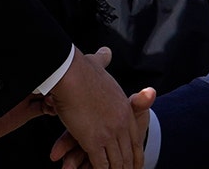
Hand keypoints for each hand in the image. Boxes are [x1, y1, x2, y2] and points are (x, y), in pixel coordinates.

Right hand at [46, 46, 143, 168]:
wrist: (72, 73)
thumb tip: (106, 51)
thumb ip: (103, 61)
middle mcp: (120, 124)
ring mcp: (108, 133)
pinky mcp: (93, 141)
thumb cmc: (82, 69)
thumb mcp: (98, 66)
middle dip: (127, 167)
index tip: (137, 165)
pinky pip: (99, 163)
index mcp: (124, 109)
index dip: (135, 154)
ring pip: (116, 162)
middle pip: (127, 153)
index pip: (134, 138)